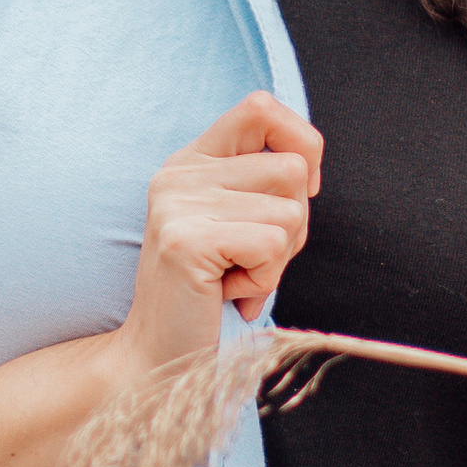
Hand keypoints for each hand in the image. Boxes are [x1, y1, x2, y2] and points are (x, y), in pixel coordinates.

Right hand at [114, 92, 320, 382]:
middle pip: (292, 168)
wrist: (158, 359)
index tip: (300, 192)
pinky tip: (228, 294)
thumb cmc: (209, 296)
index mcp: (191, 162)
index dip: (300, 141)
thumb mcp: (236, 224)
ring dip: (278, 259)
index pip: (260, 107)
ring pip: (290, 212)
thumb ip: (261, 183)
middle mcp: (179, 175)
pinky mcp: (185, 241)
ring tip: (235, 277)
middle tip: (251, 259)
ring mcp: (177, 205)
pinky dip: (264, 280)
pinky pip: (272, 246)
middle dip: (293, 225)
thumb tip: (308, 159)